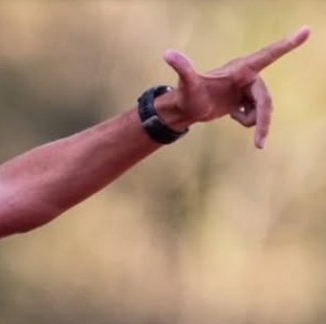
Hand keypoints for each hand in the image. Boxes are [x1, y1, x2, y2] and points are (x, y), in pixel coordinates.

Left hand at [162, 26, 310, 148]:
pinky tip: (233, 115)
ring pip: (263, 108)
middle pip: (265, 99)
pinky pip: (258, 113)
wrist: (186, 108)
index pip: (268, 55)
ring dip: (254, 122)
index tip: (306, 30)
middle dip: (263, 121)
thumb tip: (167, 54)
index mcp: (241, 69)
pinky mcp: (246, 99)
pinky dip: (249, 120)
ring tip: (235, 121)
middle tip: (258, 143)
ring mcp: (248, 88)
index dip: (288, 44)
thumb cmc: (187, 95)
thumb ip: (182, 68)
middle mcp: (248, 76)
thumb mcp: (186, 84)